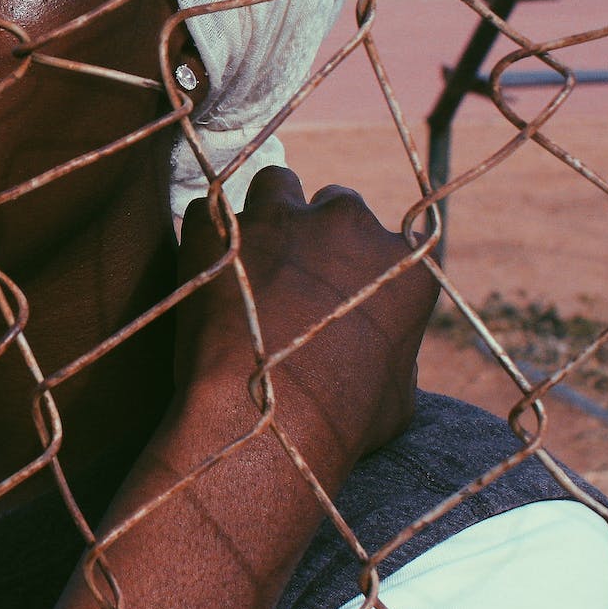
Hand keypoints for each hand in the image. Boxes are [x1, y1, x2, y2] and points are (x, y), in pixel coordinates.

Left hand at [175, 166, 433, 467]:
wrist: (262, 423)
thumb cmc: (338, 424)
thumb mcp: (397, 397)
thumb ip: (394, 351)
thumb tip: (386, 351)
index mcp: (401, 260)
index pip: (379, 234)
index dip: (353, 258)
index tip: (333, 281)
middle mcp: (347, 223)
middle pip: (332, 201)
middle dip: (313, 230)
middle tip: (287, 273)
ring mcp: (280, 217)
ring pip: (274, 184)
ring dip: (265, 213)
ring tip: (246, 255)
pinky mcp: (220, 226)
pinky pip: (211, 210)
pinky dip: (208, 235)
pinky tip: (205, 269)